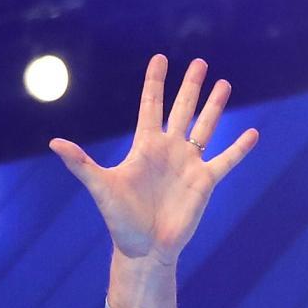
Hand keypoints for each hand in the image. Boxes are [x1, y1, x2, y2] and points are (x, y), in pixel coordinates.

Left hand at [50, 56, 257, 268]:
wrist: (143, 249)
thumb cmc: (119, 220)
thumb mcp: (100, 187)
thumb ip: (80, 163)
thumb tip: (54, 142)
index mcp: (145, 147)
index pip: (151, 105)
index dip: (155, 82)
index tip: (159, 58)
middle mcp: (169, 150)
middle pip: (182, 109)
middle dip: (190, 86)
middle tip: (199, 61)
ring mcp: (188, 164)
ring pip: (206, 127)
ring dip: (215, 106)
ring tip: (224, 83)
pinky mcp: (205, 182)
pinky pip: (226, 160)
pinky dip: (240, 148)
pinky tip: (253, 133)